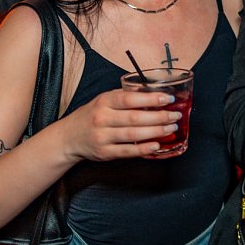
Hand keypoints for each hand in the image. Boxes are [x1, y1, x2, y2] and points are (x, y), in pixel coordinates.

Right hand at [60, 89, 184, 161]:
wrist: (69, 137)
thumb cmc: (91, 115)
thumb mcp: (103, 100)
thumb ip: (125, 96)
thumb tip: (152, 92)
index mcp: (104, 101)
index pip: (130, 98)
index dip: (151, 99)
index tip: (168, 99)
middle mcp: (102, 118)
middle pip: (135, 118)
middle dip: (159, 117)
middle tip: (175, 116)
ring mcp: (102, 137)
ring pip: (133, 135)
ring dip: (156, 132)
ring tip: (171, 128)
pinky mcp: (104, 153)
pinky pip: (127, 151)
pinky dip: (143, 149)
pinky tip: (156, 145)